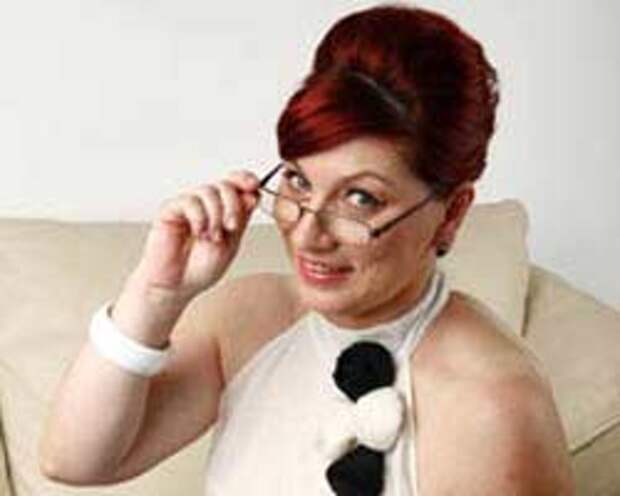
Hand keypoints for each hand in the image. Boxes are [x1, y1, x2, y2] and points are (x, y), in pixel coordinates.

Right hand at [131, 169, 260, 302]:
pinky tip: (198, 233)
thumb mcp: (232, 242)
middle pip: (225, 185)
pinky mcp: (170, 210)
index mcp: (223, 210)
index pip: (236, 184)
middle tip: (231, 227)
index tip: (254, 185)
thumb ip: (241, 218)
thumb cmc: (201, 268)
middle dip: (233, 205)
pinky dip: (199, 218)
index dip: (245, 179)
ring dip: (216, 216)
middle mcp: (206, 205)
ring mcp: (188, 205)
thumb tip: (253, 194)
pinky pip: (190, 201)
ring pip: (208, 191)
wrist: (177, 285)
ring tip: (212, 238)